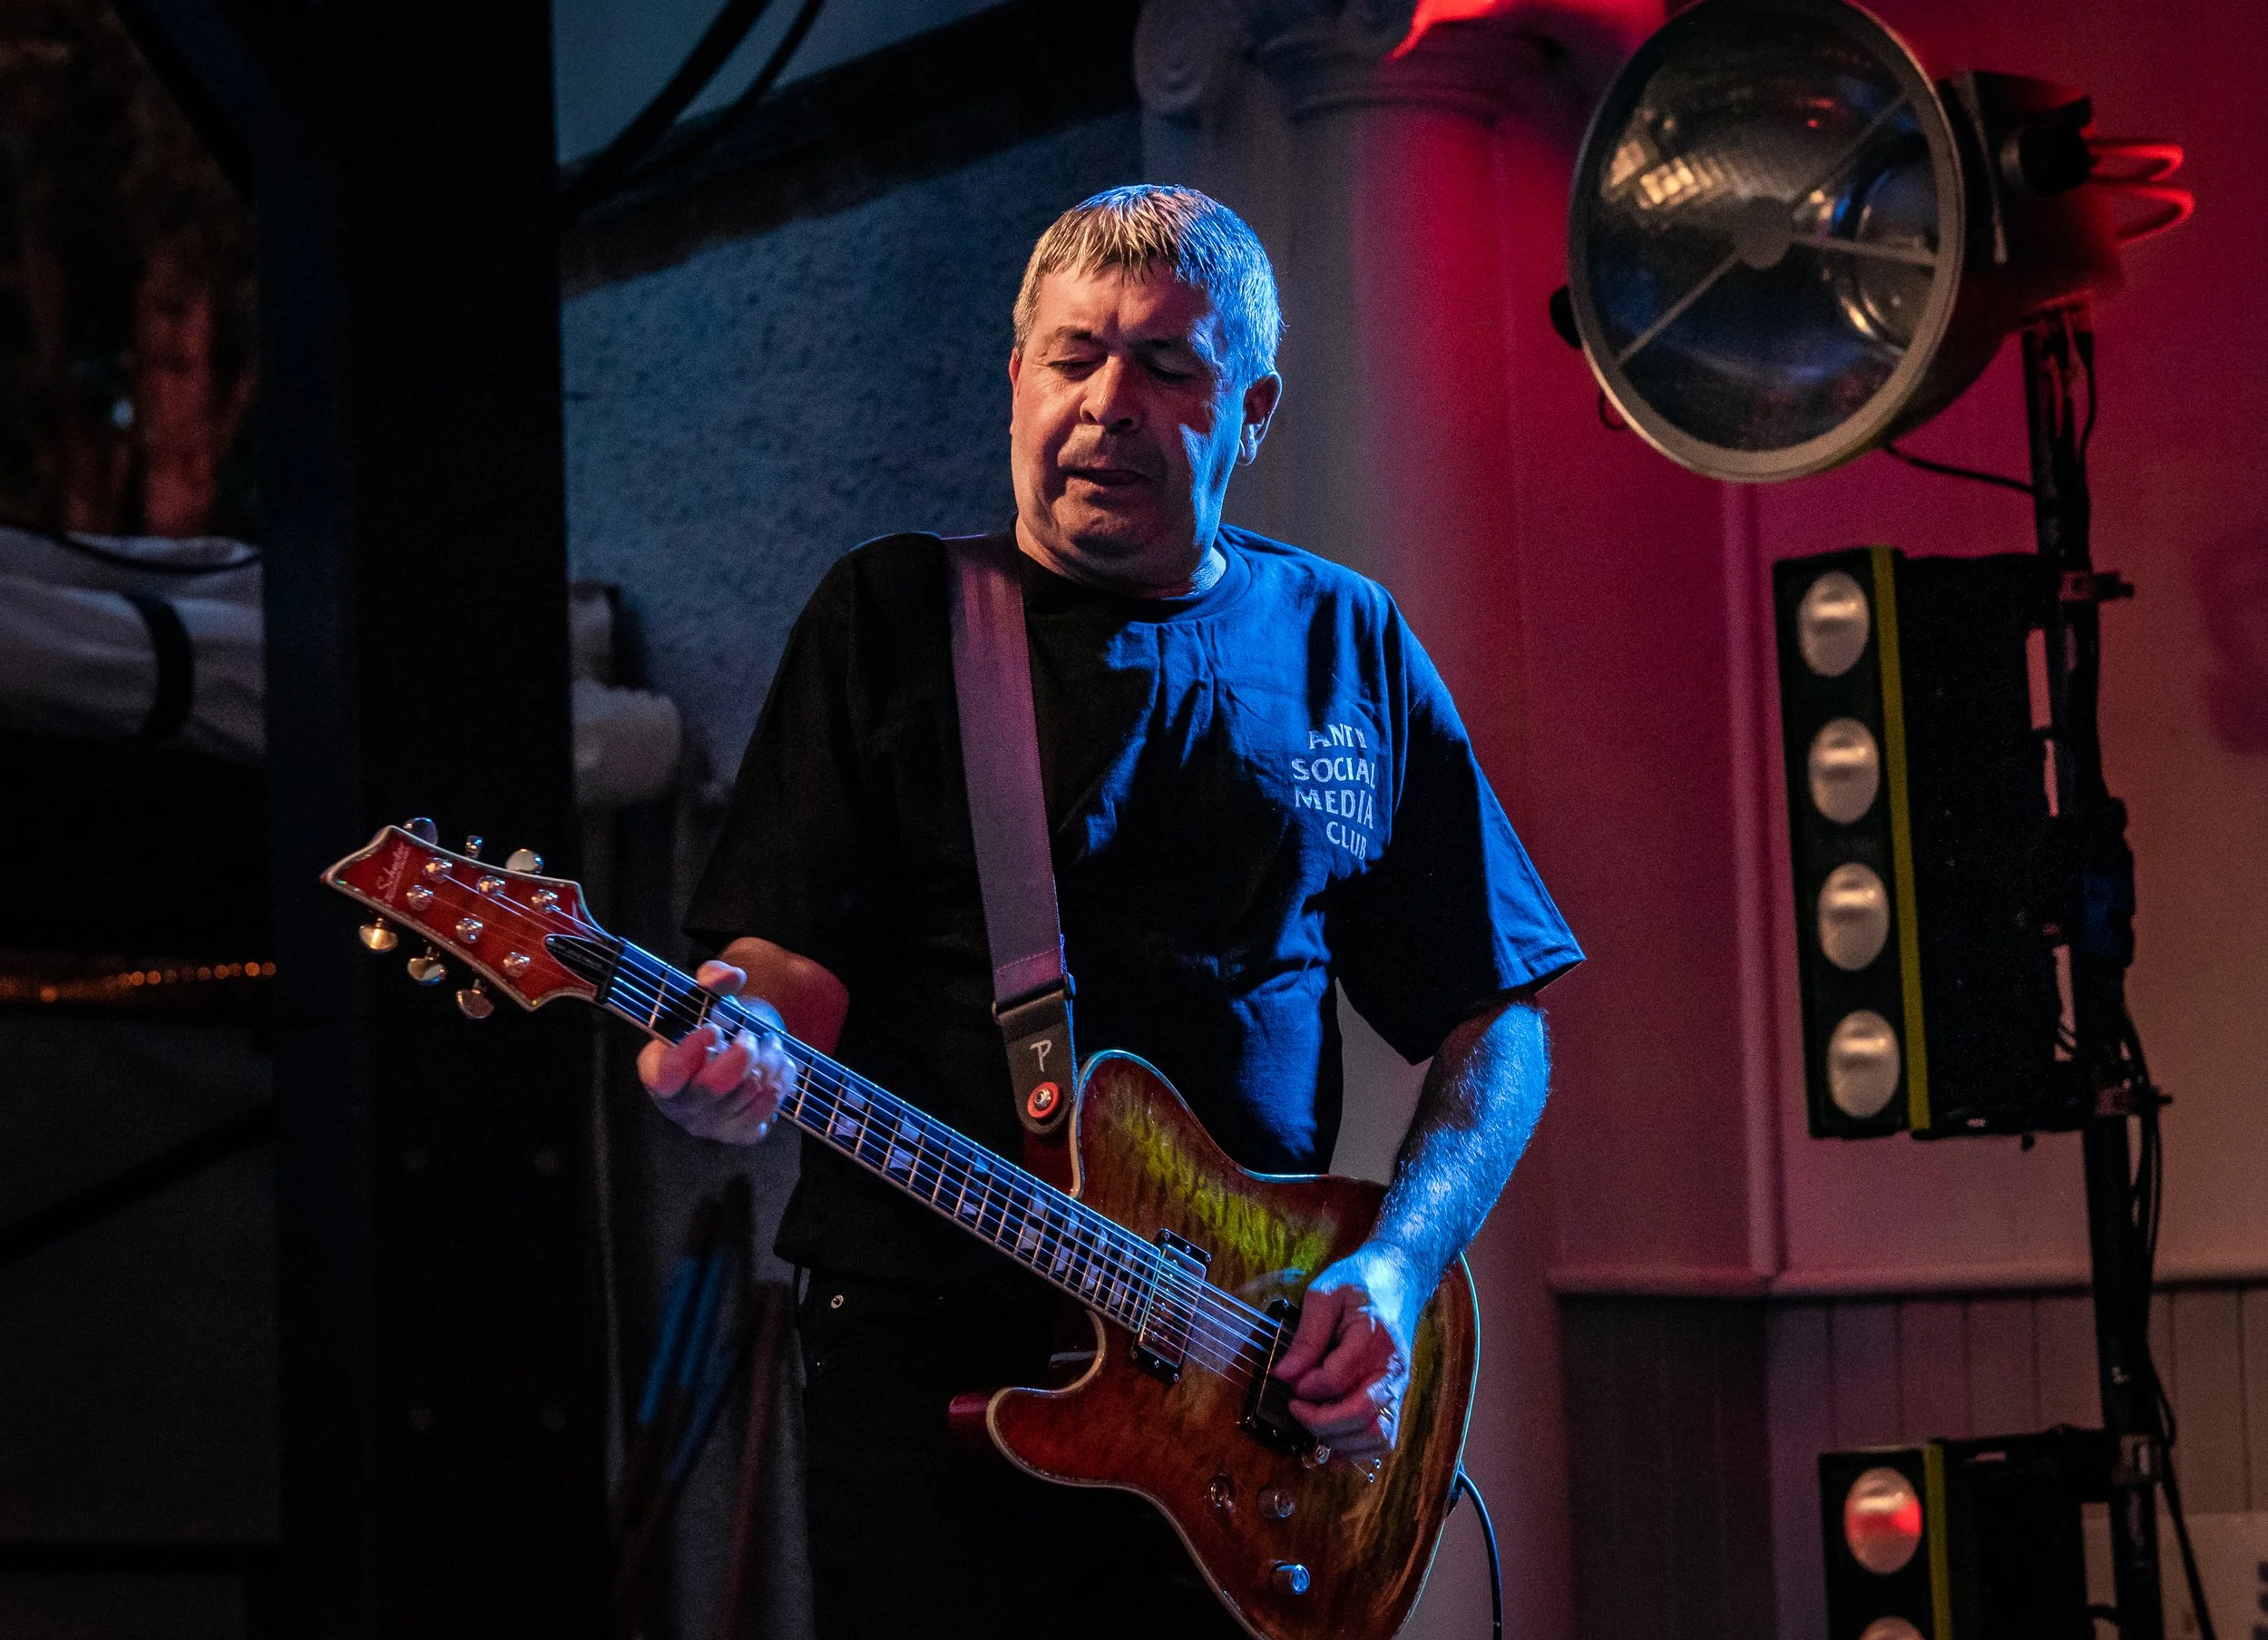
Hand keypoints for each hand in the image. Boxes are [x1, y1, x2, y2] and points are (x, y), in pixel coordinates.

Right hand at [634, 961, 796, 1143]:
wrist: (729, 1059)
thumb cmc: (707, 1027)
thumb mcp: (703, 999)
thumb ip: (710, 980)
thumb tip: (732, 976)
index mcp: (657, 1072)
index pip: (666, 1075)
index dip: (688, 1054)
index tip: (713, 1028)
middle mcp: (679, 1106)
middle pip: (714, 1087)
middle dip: (743, 1054)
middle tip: (751, 1035)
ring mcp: (710, 1126)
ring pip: (748, 1094)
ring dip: (769, 1061)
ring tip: (770, 1043)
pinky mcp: (739, 1134)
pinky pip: (767, 1112)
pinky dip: (781, 1082)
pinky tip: (780, 1065)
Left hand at [1271, 1241, 1424, 1458]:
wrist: (1400, 1277)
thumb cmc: (1359, 1282)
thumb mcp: (1324, 1295)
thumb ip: (1306, 1338)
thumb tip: (1283, 1376)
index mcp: (1372, 1339)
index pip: (1336, 1380)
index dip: (1307, 1388)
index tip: (1288, 1381)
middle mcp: (1391, 1370)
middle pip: (1359, 1415)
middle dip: (1319, 1421)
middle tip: (1295, 1407)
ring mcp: (1397, 1387)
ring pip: (1376, 1436)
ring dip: (1339, 1440)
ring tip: (1312, 1423)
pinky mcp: (1396, 1396)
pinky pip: (1385, 1437)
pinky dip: (1358, 1450)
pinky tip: (1332, 1447)